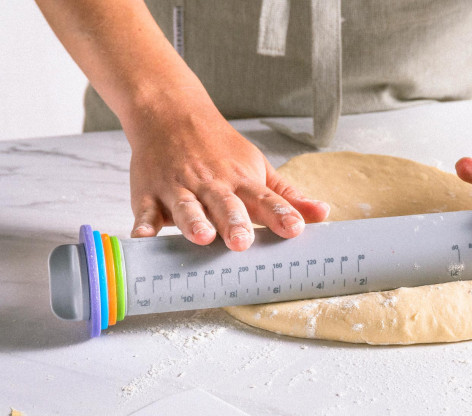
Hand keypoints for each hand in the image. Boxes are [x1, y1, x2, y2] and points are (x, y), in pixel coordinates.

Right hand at [126, 93, 329, 250]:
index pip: (265, 199)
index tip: (295, 229)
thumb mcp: (257, 168)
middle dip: (235, 222)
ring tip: (202, 237)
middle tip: (243, 241)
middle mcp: (212, 185)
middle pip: (225, 205)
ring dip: (194, 222)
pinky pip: (145, 210)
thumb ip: (287, 196)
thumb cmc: (219, 150)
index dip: (280, 214)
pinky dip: (143, 223)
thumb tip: (323, 214)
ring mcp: (179, 188)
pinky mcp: (149, 193)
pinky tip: (143, 237)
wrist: (170, 113)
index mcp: (241, 181)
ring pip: (187, 207)